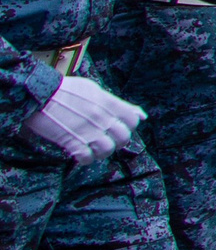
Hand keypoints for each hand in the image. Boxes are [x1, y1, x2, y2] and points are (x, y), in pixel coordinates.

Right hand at [24, 76, 143, 163]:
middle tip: (106, 141)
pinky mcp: (71, 141)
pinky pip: (86, 157)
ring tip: (93, 149)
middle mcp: (101, 117)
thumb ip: (116, 103)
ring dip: (101, 152)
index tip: (118, 128)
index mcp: (108, 103)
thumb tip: (141, 115)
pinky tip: (80, 155)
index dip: (128, 127)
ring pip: (107, 149)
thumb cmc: (65, 90)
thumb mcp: (94, 90)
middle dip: (117, 142)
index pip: (133, 120)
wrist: (38, 94)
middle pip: (123, 137)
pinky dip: (85, 159)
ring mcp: (88, 130)